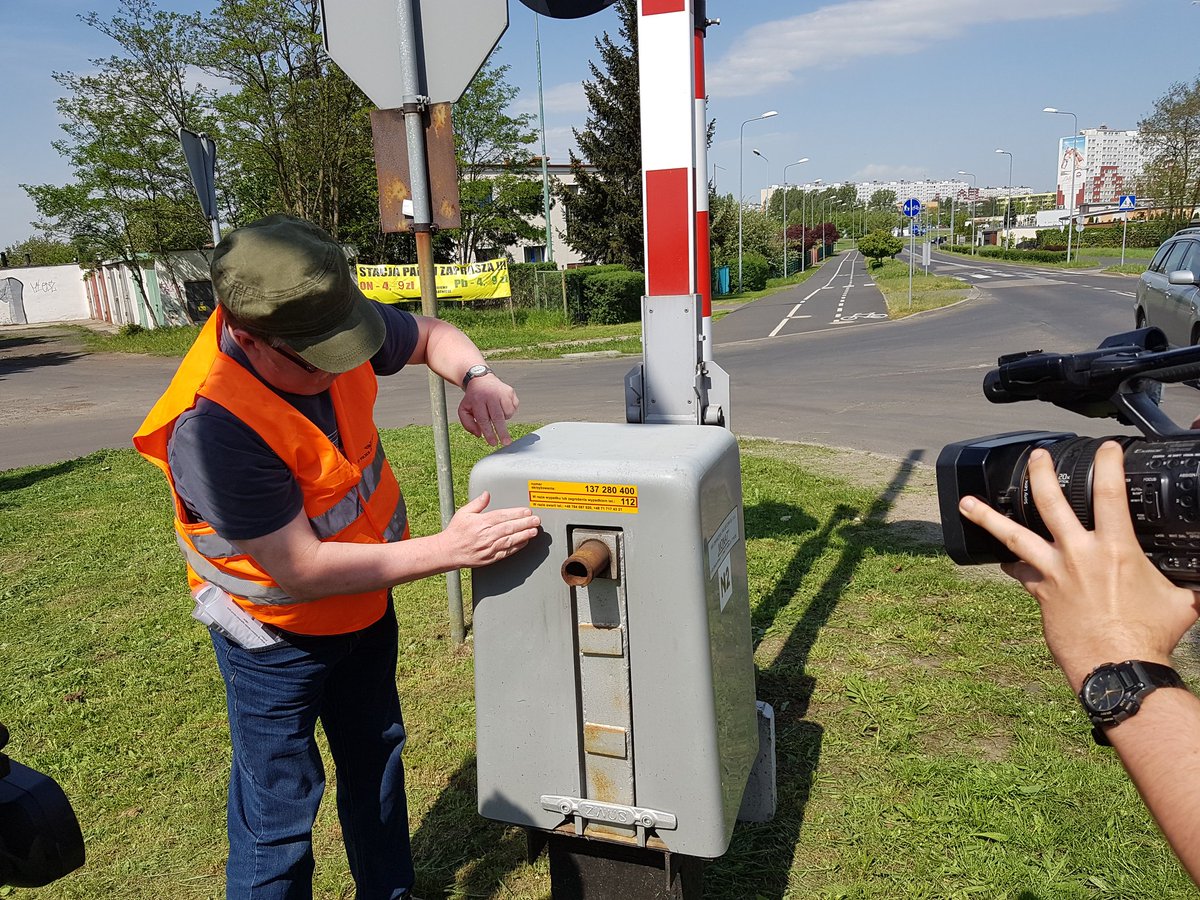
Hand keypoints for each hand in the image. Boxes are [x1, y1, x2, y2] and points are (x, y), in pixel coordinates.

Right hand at [440, 492, 539, 567]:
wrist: (448, 552)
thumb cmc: (456, 532)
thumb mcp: (463, 513)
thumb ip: (477, 503)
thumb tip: (487, 494)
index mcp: (480, 522)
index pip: (502, 516)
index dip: (516, 513)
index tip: (527, 511)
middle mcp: (485, 535)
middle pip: (509, 528)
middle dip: (524, 523)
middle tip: (536, 520)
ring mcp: (488, 548)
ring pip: (510, 540)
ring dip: (524, 535)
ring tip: (534, 531)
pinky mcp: (490, 558)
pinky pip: (506, 552)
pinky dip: (516, 547)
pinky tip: (524, 542)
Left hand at [459, 376, 517, 446]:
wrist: (482, 380)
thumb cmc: (474, 398)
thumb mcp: (464, 409)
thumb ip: (468, 424)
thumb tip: (479, 435)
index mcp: (477, 399)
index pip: (483, 419)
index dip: (488, 433)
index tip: (493, 443)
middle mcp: (490, 395)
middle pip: (498, 417)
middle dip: (502, 432)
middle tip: (506, 442)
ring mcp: (502, 392)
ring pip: (507, 413)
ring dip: (503, 419)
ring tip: (495, 414)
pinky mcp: (510, 392)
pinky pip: (513, 408)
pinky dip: (508, 412)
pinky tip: (501, 407)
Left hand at [958, 441, 1199, 689]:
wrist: (1117, 668)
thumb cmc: (1149, 637)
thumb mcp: (1182, 600)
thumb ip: (1190, 581)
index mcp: (1115, 548)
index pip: (1110, 494)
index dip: (1108, 465)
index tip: (1106, 448)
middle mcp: (1078, 554)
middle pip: (1050, 502)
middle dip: (1041, 473)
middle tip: (1035, 456)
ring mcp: (1054, 572)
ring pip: (1013, 535)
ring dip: (988, 516)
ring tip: (966, 502)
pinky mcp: (1040, 593)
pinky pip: (1020, 573)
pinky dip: (1013, 565)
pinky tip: (1003, 560)